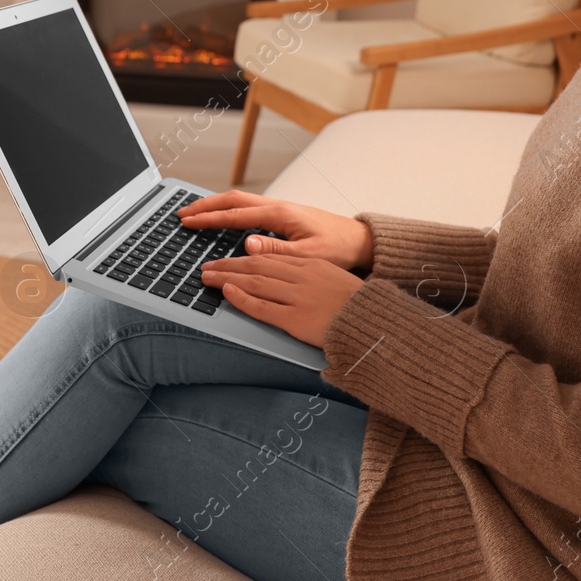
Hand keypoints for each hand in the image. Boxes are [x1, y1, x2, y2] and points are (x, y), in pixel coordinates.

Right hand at [178, 191, 373, 270]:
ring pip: (240, 201)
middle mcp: (278, 207)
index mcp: (280, 214)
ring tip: (195, 213)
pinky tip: (224, 218)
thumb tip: (247, 243)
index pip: (236, 214)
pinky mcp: (284, 216)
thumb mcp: (308, 256)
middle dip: (205, 206)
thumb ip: (277, 251)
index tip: (188, 221)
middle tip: (182, 214)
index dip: (209, 218)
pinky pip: (249, 208)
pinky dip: (230, 210)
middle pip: (233, 200)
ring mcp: (280, 209)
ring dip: (216, 206)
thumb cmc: (338, 249)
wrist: (359, 241)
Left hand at [200, 253, 364, 347]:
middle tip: (207, 267)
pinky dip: (242, 298)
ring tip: (208, 278)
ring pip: (255, 282)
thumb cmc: (355, 304)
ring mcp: (298, 296)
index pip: (268, 257)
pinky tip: (227, 293)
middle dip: (228, 265)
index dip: (243, 257)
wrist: (373, 323)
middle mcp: (302, 276)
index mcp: (311, 263)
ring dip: (227, 278)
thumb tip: (280, 272)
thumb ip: (306, 272)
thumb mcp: (330, 277)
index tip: (226, 259)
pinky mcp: (296, 319)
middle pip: (256, 265)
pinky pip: (262, 306)